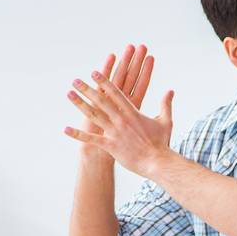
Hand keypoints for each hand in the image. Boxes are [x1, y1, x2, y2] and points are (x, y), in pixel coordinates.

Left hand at [65, 45, 174, 178]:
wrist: (158, 162)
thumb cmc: (162, 143)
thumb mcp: (166, 121)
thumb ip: (166, 104)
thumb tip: (170, 91)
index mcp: (132, 112)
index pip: (116, 93)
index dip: (104, 81)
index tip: (94, 72)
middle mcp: (121, 119)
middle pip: (101, 100)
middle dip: (88, 89)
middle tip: (76, 80)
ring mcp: (115, 132)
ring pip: (94, 115)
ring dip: (80, 104)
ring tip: (69, 94)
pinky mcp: (111, 146)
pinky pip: (92, 139)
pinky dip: (78, 135)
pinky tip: (66, 129)